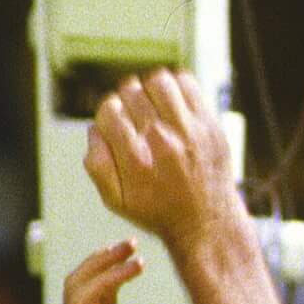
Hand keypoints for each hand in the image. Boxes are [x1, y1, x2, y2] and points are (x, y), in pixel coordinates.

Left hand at [61, 242, 150, 303]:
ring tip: (133, 246)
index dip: (105, 277)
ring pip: (90, 282)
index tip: (135, 268)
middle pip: (78, 281)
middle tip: (132, 245)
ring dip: (107, 260)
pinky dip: (117, 274)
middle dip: (101, 260)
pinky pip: (106, 292)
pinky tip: (135, 265)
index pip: (81, 297)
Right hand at [83, 69, 242, 249]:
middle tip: (135, 116)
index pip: (109, 110)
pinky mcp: (209, 124)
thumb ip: (97, 164)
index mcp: (134, 159)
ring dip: (150, 88)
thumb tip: (94, 128)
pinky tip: (173, 102)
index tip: (117, 123)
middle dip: (127, 100)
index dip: (108, 113)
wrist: (206, 221)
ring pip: (158, 81)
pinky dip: (176, 85)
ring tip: (153, 104)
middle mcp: (161, 141)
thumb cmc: (157, 210)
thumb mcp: (116, 200)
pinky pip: (188, 84)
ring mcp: (188, 130)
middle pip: (131, 92)